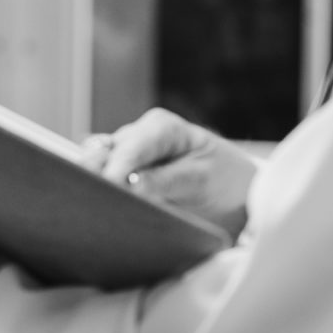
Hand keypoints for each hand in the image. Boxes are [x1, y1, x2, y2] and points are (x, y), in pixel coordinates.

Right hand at [81, 107, 254, 238]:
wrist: (237, 195)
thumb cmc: (226, 183)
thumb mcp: (202, 181)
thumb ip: (165, 181)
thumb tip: (129, 184)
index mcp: (162, 127)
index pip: (129, 148)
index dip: (115, 169)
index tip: (109, 188)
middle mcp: (139, 134)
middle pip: (104, 152)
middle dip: (97, 174)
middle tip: (97, 200)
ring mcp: (127, 153)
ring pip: (97, 164)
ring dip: (96, 183)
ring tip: (99, 205)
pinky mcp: (121, 171)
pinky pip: (100, 177)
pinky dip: (99, 190)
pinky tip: (102, 204)